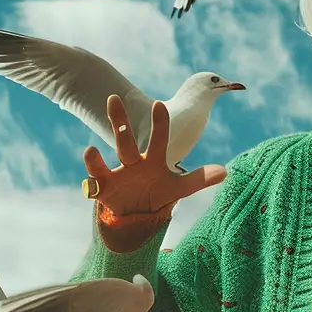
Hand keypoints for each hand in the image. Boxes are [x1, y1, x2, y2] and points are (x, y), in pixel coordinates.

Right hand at [83, 95, 225, 218]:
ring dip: (97, 158)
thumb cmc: (158, 193)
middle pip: (126, 140)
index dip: (159, 123)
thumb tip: (225, 171)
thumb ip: (199, 179)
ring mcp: (117, 174)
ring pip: (105, 162)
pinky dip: (90, 184)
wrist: (138, 213)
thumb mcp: (179, 188)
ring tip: (89, 151)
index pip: (159, 139)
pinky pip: (94, 185)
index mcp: (153, 160)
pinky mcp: (104, 190)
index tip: (159, 104)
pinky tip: (87, 184)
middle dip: (120, 121)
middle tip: (113, 98)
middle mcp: (134, 162)